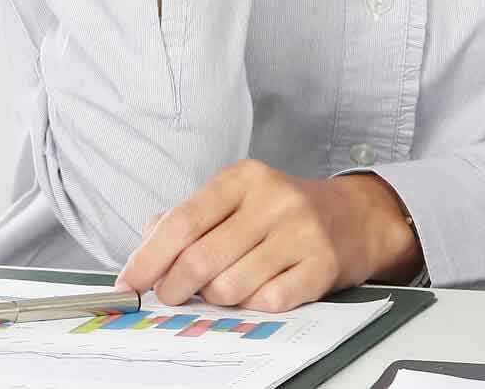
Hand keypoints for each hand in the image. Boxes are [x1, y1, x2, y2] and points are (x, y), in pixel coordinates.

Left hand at [118, 160, 419, 311]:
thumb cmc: (281, 213)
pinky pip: (266, 302)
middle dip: (175, 288)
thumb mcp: (236, 200)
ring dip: (218, 297)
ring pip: (229, 287)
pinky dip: (254, 305)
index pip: (183, 221)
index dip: (148, 258)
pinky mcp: (322, 265)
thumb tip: (143, 251)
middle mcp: (275, 199)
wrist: (355, 217)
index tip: (129, 284)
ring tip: (229, 285)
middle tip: (172, 296)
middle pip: (200, 260)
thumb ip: (188, 219)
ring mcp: (302, 232)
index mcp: (245, 178)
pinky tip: (261, 289)